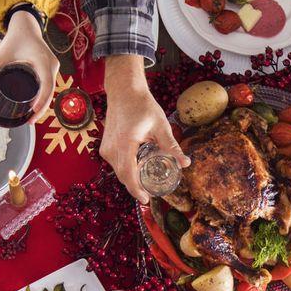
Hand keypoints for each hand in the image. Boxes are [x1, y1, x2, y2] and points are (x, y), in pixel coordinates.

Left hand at [0, 10, 58, 121]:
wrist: (26, 26)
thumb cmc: (14, 39)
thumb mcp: (0, 54)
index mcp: (42, 60)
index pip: (46, 85)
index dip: (41, 100)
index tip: (33, 111)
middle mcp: (52, 64)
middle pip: (50, 91)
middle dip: (41, 108)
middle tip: (29, 121)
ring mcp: (54, 66)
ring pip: (52, 89)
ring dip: (44, 104)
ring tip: (32, 117)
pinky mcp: (52, 68)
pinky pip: (51, 85)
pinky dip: (45, 96)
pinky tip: (38, 107)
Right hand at [98, 56, 188, 203]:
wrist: (123, 91)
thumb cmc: (142, 105)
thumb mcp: (160, 126)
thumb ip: (171, 146)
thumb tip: (185, 163)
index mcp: (125, 144)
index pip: (128, 175)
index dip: (136, 190)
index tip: (146, 200)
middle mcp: (112, 149)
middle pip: (123, 177)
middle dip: (135, 188)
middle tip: (150, 195)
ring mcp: (106, 148)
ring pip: (119, 171)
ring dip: (131, 179)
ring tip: (145, 185)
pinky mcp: (105, 147)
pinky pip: (116, 164)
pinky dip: (126, 170)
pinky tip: (137, 171)